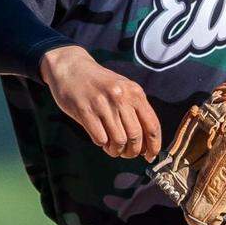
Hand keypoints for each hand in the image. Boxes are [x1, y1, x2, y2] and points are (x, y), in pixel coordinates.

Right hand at [40, 45, 161, 160]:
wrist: (71, 68)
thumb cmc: (100, 82)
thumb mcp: (124, 89)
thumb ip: (135, 109)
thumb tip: (147, 141)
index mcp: (135, 92)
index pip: (152, 125)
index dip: (154, 145)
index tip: (150, 156)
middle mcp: (121, 97)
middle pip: (136, 136)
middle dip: (133, 151)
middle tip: (127, 154)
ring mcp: (102, 104)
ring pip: (118, 140)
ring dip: (117, 151)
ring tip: (113, 149)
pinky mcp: (84, 111)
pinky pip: (99, 138)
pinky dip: (102, 145)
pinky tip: (101, 141)